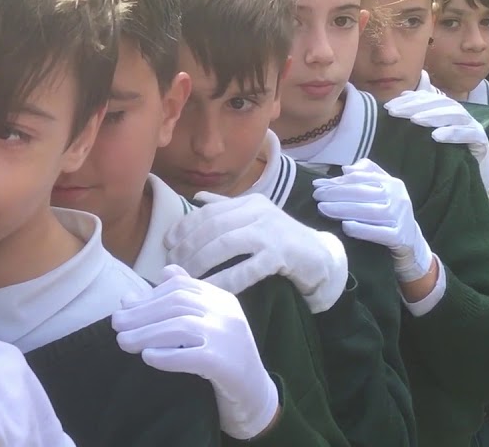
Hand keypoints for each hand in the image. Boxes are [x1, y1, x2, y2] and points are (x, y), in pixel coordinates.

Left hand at [113, 265, 279, 439]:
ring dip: (146, 334)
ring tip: (123, 342)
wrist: (254, 392)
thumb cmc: (224, 355)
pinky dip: (166, 356)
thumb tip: (141, 288)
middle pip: (177, 305)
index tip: (126, 305)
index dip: (150, 295)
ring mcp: (228, 337)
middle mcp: (226, 313)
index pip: (180, 287)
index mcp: (222, 298)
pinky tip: (147, 357)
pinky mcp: (225, 363)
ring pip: (180, 327)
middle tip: (116, 324)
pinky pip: (191, 356)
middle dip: (141, 313)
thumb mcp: (206, 323)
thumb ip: (181, 303)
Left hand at [164, 191, 347, 313]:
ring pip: (225, 244)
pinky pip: (246, 269)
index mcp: (249, 202)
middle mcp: (259, 212)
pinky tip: (209, 290)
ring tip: (185, 276)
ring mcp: (271, 233)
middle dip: (187, 245)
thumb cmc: (283, 240)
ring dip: (200, 261)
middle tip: (172, 264)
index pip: (209, 211)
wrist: (321, 258)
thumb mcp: (255, 219)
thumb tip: (198, 198)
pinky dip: (224, 280)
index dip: (184, 226)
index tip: (167, 243)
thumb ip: (228, 209)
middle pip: (213, 226)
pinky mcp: (281, 256)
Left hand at [313, 159, 434, 282]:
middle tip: (316, 196)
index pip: (361, 178)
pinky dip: (361, 229)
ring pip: (368, 212)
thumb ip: (366, 174)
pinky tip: (345, 226)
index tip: (317, 184)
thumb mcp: (383, 188)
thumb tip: (345, 169)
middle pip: (362, 193)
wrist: (411, 240)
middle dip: (336, 193)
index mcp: (393, 183)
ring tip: (322, 209)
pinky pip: (378, 233)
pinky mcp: (399, 237)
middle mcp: (398, 198)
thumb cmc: (389, 210)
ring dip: (343, 210)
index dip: (337, 181)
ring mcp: (400, 218)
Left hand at [385, 91, 488, 192]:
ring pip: (455, 115)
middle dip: (416, 106)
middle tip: (395, 112)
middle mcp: (461, 116)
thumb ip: (418, 119)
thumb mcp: (428, 140)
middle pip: (440, 103)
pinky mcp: (482, 142)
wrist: (473, 181)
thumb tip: (403, 96)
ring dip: (434, 116)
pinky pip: (469, 134)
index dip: (409, 100)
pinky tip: (437, 136)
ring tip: (415, 121)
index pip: (428, 99)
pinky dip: (453, 133)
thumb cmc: (448, 159)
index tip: (388, 107)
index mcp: (448, 111)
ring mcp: (473, 127)